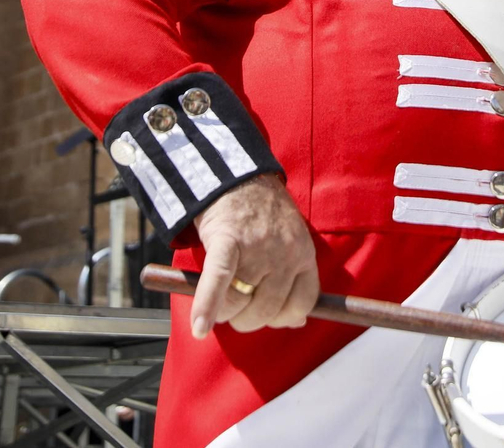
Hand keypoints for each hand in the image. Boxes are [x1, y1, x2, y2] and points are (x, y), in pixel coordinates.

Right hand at [189, 174, 318, 337]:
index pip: (302, 303)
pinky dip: (205, 306)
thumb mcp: (292, 240)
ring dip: (224, 312)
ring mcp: (257, 248)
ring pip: (239, 303)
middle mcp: (284, 254)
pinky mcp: (226, 241)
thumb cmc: (262, 213)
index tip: (270, 315)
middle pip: (267, 310)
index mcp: (304, 253)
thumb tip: (298, 322)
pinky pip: (217, 283)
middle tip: (236, 307)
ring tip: (217, 304)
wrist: (235, 175)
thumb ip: (295, 278)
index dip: (283, 317)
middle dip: (248, 317)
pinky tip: (199, 328)